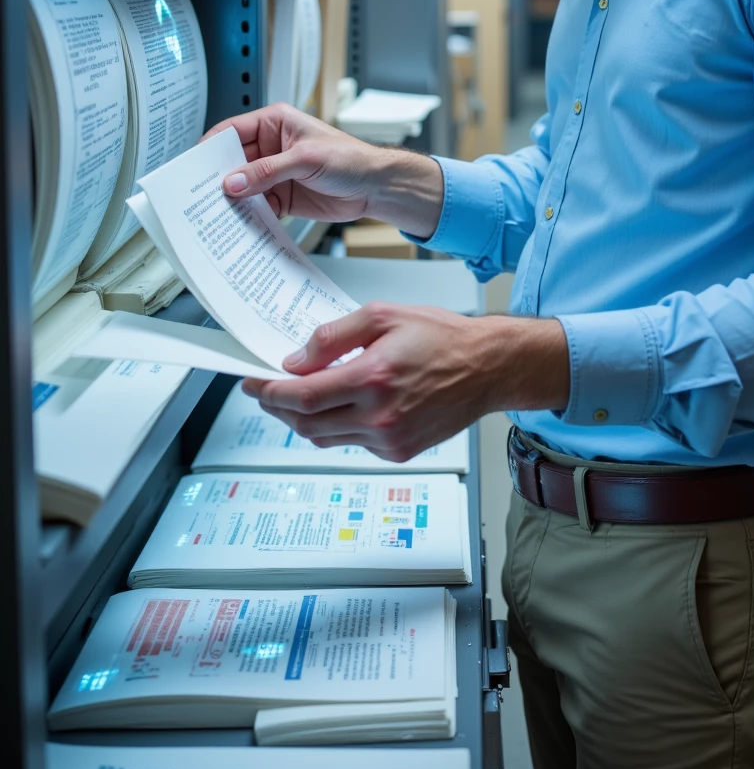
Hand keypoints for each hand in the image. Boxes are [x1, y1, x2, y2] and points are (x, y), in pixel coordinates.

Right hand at [205, 103, 442, 234]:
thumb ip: (267, 171)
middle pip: (232, 160)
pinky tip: (237, 223)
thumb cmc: (350, 159)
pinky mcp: (281, 196)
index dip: (211, 147)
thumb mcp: (306, 159)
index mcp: (274, 123)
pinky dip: (247, 214)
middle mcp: (270, 146)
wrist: (375, 188)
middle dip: (217, 177)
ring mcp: (274, 173)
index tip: (193, 166)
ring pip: (242, 185)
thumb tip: (234, 181)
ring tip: (213, 212)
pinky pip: (256, 205)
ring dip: (231, 198)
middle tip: (199, 194)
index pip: (232, 131)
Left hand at [243, 303, 570, 461]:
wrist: (487, 368)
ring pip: (325, 438)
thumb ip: (334, 337)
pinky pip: (352, 444)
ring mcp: (389, 440)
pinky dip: (337, 427)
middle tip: (266, 392)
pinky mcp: (399, 452)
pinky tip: (341, 407)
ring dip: (304, 420)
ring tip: (299, 399)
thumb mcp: (384, 316)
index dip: (269, 393)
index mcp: (373, 378)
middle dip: (279, 409)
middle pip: (306, 424)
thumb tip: (296, 360)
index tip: (251, 384)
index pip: (303, 396)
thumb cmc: (442, 337)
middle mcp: (379, 416)